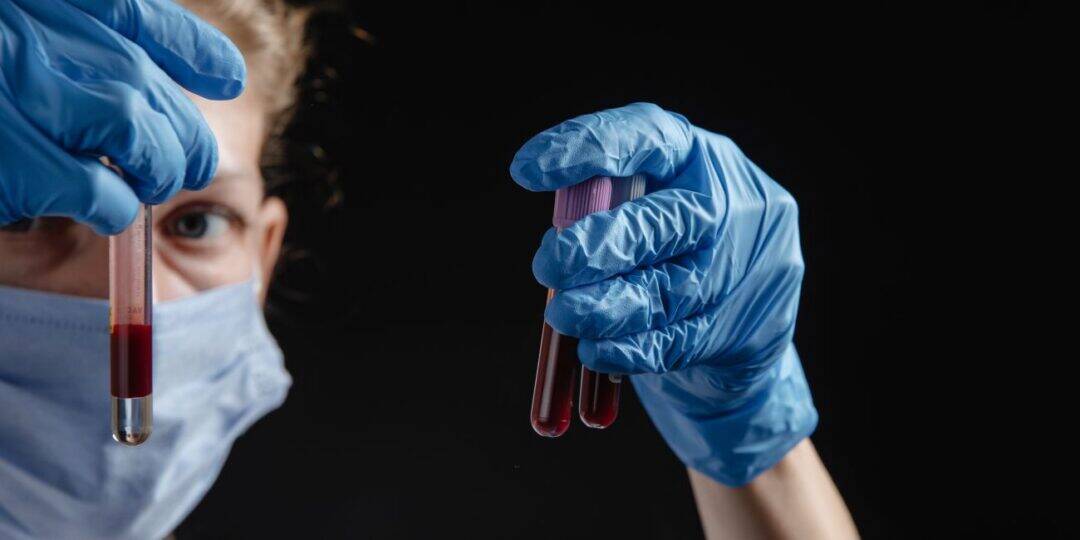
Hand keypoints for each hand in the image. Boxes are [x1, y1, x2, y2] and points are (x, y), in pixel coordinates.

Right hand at [0, 0, 245, 233]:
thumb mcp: (17, 39)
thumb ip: (93, 41)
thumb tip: (220, 74)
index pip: (133, 12)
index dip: (191, 49)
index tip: (229, 80)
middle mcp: (30, 27)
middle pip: (142, 78)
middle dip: (183, 133)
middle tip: (186, 169)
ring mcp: (16, 87)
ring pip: (132, 126)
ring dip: (156, 167)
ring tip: (148, 187)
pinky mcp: (8, 156)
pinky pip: (94, 188)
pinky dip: (112, 206)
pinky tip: (104, 210)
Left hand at [511, 103, 816, 485]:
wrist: (751, 304)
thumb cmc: (674, 241)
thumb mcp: (650, 198)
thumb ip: (609, 204)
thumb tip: (558, 235)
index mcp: (699, 156)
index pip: (647, 137)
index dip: (587, 149)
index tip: (525, 171)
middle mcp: (730, 204)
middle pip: (665, 223)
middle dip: (598, 247)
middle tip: (548, 266)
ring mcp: (742, 270)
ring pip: (669, 292)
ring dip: (606, 309)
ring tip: (563, 315)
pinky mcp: (741, 330)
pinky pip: (677, 343)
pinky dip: (629, 349)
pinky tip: (593, 350)